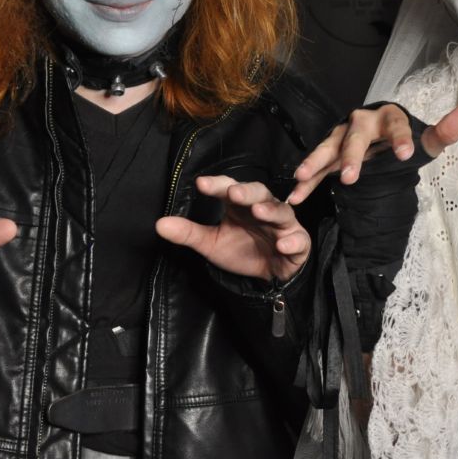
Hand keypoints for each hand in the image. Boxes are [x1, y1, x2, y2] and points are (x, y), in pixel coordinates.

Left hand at [155, 175, 309, 282]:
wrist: (268, 275)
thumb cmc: (241, 250)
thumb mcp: (210, 243)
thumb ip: (188, 233)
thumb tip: (159, 224)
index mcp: (240, 205)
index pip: (229, 188)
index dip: (217, 185)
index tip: (201, 184)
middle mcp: (263, 209)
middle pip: (258, 193)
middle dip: (247, 192)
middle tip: (234, 193)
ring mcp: (282, 225)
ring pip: (281, 211)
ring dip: (271, 210)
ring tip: (259, 212)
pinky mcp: (298, 243)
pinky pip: (298, 240)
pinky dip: (291, 241)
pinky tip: (282, 244)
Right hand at [287, 103, 457, 203]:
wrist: (382, 142)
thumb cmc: (406, 141)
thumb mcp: (427, 141)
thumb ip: (446, 130)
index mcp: (389, 117)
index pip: (396, 124)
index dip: (401, 138)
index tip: (406, 155)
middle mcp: (362, 122)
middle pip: (355, 135)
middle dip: (351, 155)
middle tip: (349, 176)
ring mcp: (342, 136)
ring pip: (328, 147)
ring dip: (315, 161)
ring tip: (304, 177)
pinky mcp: (330, 154)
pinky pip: (316, 166)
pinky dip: (306, 181)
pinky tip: (295, 196)